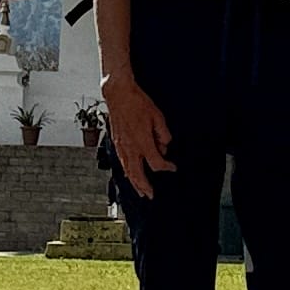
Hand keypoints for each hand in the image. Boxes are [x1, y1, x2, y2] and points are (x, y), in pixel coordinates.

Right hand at [106, 78, 172, 197]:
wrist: (119, 95)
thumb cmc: (138, 103)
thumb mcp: (158, 117)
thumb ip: (163, 134)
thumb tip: (165, 145)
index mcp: (143, 142)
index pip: (156, 162)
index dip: (166, 167)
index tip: (173, 167)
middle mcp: (131, 147)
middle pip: (138, 174)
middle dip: (145, 187)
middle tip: (151, 195)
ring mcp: (122, 146)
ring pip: (128, 171)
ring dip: (134, 183)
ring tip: (140, 192)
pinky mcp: (117, 142)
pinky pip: (122, 163)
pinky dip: (127, 172)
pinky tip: (130, 175)